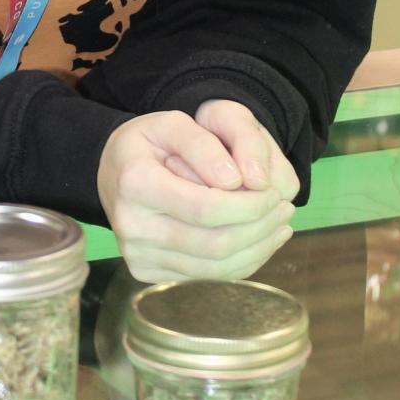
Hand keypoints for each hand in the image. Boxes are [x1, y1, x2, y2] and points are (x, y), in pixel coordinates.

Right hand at [96, 109, 295, 283]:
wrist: (114, 171)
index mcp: (136, 184)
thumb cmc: (148, 142)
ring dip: (257, 248)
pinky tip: (260, 241)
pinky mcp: (147, 273)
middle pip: (215, 244)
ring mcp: (138, 256)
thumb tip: (236, 181)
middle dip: (260, 228)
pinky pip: (206, 277)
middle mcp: (132, 227)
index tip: (273, 191)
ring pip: (215, 268)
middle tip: (285, 208)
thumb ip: (204, 145)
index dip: (249, 204)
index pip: (207, 208)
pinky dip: (241, 262)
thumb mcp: (173, 122)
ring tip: (280, 224)